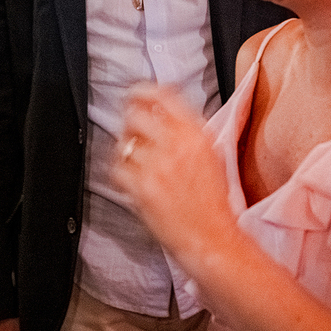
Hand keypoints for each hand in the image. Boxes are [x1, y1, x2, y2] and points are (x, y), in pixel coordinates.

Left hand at [111, 84, 236, 267]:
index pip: (163, 96)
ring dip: (126, 152)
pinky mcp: (143, 187)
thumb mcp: (211, 156)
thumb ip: (188, 132)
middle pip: (136, 115)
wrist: (213, 239)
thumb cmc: (213, 203)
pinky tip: (133, 182)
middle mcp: (177, 145)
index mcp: (196, 134)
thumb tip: (163, 112)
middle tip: (133, 135)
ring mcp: (158, 166)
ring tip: (138, 165)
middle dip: (130, 124)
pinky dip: (121, 175)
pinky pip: (118, 169)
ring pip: (124, 143)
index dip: (142, 91)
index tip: (134, 94)